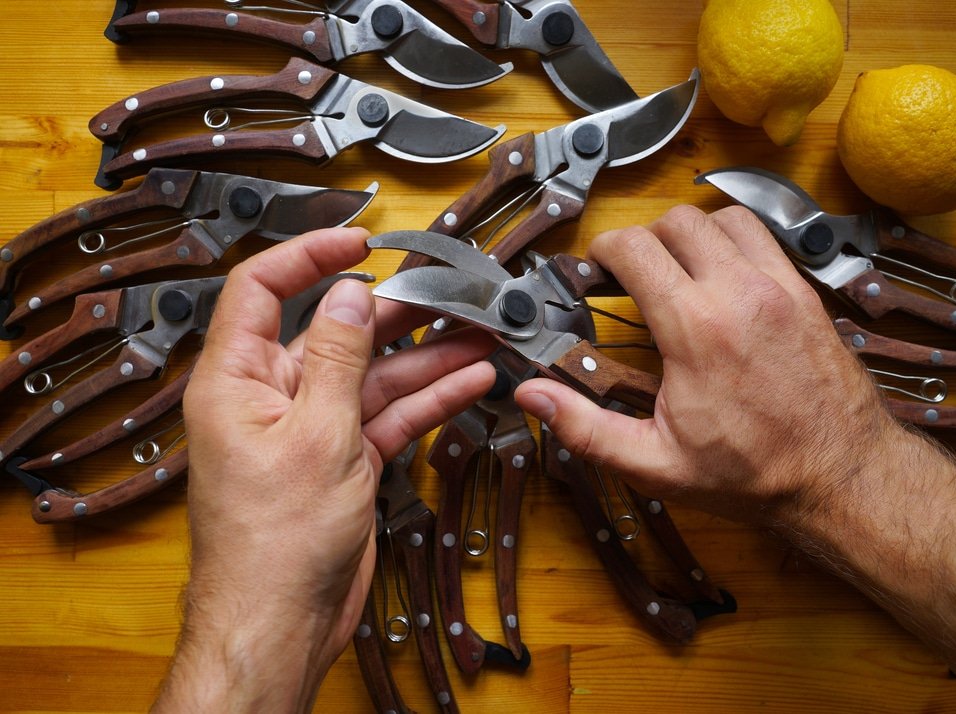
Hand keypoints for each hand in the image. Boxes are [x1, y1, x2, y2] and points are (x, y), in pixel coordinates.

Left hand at [155, 226, 494, 711]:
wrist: (283, 623)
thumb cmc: (272, 546)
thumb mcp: (315, 436)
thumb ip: (337, 357)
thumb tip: (348, 293)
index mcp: (237, 380)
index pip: (260, 288)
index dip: (308, 256)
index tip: (358, 241)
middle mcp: (272, 397)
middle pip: (335, 331)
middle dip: (394, 312)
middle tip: (446, 293)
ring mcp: (312, 429)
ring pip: (373, 374)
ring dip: (425, 356)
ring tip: (477, 332)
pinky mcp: (344, 460)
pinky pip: (389, 415)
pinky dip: (427, 399)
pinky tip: (467, 380)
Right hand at [515, 205, 897, 523]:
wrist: (840, 477)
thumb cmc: (754, 473)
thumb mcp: (656, 463)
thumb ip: (586, 427)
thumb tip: (533, 396)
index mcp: (695, 328)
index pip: (636, 248)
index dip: (605, 251)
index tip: (598, 271)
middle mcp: (739, 293)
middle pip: (676, 221)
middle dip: (644, 240)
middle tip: (633, 275)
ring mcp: (779, 287)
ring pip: (723, 217)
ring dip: (691, 234)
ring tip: (678, 269)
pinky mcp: (805, 293)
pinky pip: (763, 236)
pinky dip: (734, 241)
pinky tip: (722, 276)